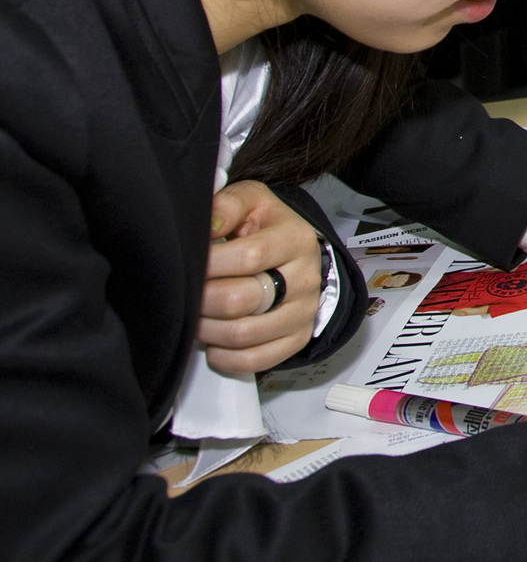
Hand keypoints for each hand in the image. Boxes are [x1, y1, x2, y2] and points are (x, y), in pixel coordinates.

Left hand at [198, 181, 324, 374]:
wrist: (294, 255)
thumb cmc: (265, 228)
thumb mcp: (251, 201)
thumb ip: (227, 205)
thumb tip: (207, 224)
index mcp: (295, 239)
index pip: (251, 256)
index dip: (211, 264)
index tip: (190, 263)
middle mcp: (306, 277)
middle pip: (242, 300)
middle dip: (201, 299)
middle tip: (185, 293)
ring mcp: (303, 312)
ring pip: (244, 334)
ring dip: (207, 329)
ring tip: (195, 315)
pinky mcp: (297, 339)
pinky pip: (254, 360)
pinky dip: (224, 355)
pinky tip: (214, 340)